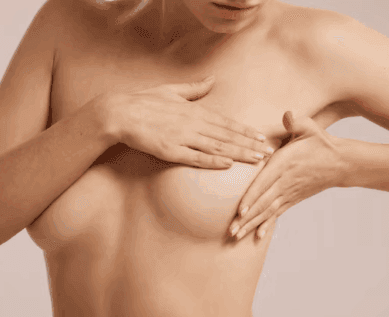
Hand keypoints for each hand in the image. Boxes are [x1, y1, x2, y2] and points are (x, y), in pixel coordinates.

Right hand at [100, 76, 274, 168]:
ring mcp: (182, 137)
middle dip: (250, 144)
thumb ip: (193, 89)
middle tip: (269, 152)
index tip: (262, 137)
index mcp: (194, 110)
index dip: (245, 131)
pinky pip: (195, 157)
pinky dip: (213, 160)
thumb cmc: (143, 101)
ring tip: (257, 160)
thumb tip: (211, 80)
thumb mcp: (171, 91)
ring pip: (217, 147)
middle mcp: (192, 123)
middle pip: (227, 135)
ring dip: (239, 153)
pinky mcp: (170, 150)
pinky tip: (228, 164)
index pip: (226, 122)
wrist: (119, 112)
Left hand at [228, 111, 355, 240]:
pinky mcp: (292, 199)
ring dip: (251, 225)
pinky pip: (277, 214)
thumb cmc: (321, 143)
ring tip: (235, 236)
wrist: (341, 163)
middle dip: (246, 218)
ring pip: (267, 211)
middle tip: (230, 231)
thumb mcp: (311, 128)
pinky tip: (256, 236)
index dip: (252, 197)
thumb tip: (287, 115)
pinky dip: (266, 225)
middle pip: (262, 203)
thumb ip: (297, 122)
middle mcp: (285, 182)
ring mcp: (289, 193)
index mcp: (284, 164)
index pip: (265, 183)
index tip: (240, 210)